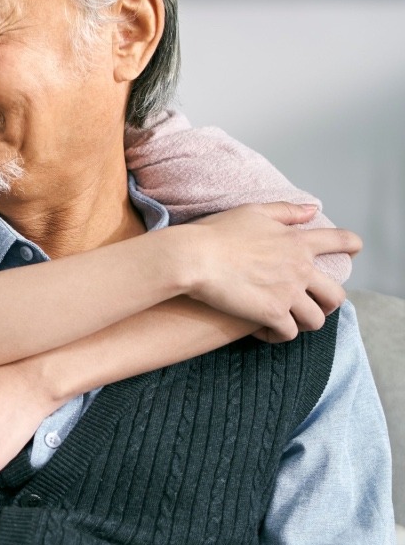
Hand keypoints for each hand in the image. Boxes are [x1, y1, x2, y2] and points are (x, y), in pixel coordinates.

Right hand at [184, 202, 358, 341]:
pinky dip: (277, 335)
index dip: (351, 246)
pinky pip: (288, 333)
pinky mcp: (271, 314)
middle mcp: (300, 269)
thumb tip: (313, 209)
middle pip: (336, 294)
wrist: (192, 258)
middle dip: (328, 302)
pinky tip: (262, 330)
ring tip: (288, 321)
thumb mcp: (253, 212)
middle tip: (312, 304)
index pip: (341, 241)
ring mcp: (288, 293)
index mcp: (298, 242)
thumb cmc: (216, 233)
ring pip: (316, 319)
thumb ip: (286, 212)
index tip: (352, 252)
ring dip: (305, 322)